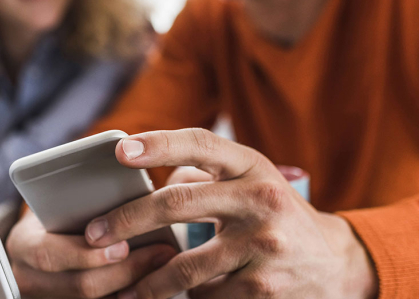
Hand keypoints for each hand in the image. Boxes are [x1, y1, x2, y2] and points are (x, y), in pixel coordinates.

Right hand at [6, 210, 177, 297]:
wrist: (40, 241)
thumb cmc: (54, 214)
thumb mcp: (56, 202)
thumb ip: (80, 199)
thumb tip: (125, 179)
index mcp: (24, 244)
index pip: (50, 255)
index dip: (88, 254)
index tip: (123, 245)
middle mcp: (29, 277)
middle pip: (81, 285)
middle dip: (126, 271)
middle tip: (160, 252)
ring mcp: (47, 298)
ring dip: (136, 285)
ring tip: (166, 263)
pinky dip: (130, 294)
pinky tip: (155, 279)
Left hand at [84, 129, 377, 298]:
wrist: (332, 261)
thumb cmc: (271, 211)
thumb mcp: (248, 180)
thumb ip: (203, 174)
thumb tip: (147, 181)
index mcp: (251, 165)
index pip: (200, 144)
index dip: (159, 144)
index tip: (120, 151)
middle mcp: (260, 198)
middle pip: (178, 203)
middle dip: (127, 220)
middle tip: (94, 233)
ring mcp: (264, 244)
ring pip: (185, 265)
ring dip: (147, 279)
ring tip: (123, 287)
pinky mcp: (264, 287)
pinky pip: (206, 295)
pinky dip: (184, 298)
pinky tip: (170, 298)